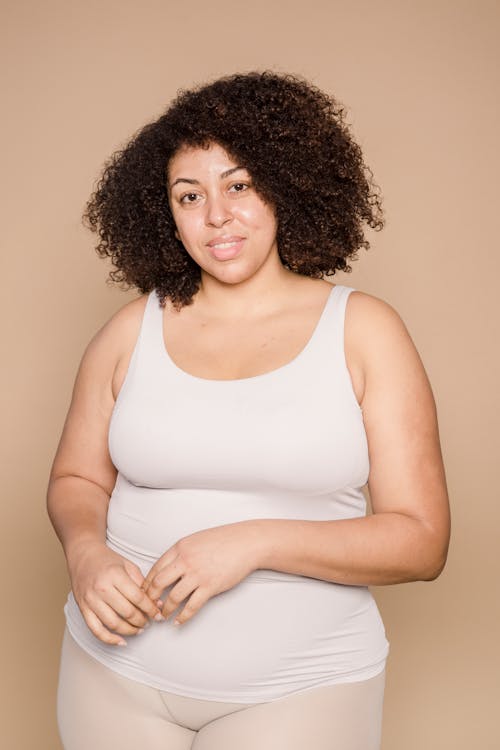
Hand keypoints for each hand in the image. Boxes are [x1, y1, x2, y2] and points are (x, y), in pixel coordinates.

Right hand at [67, 540, 161, 645]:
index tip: (158, 614)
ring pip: (113, 624)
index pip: (138, 598)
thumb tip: (156, 603)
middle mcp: (102, 588)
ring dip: (130, 631)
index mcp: (115, 575)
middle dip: (142, 620)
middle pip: (127, 612)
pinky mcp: (83, 609)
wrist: (83, 555)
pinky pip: (96, 630)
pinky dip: (109, 639)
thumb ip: (142, 583)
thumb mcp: (128, 565)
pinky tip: (121, 641)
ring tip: (139, 629)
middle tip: (149, 621)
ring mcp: (91, 600)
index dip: (151, 609)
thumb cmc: (107, 560)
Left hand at [142, 521, 261, 625]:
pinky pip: (192, 606)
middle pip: (158, 584)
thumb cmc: (223, 540)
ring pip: (173, 598)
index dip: (146, 584)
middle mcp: (185, 561)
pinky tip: (179, 621)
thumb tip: (168, 568)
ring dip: (165, 610)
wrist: (246, 543)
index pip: (155, 568)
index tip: (143, 593)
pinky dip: (183, 617)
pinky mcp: (210, 586)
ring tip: (163, 616)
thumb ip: (181, 553)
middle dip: (150, 599)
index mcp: (180, 548)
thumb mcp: (196, 540)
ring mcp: (198, 574)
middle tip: (148, 607)